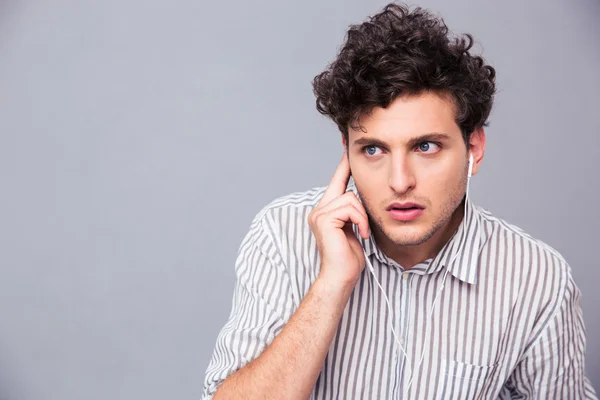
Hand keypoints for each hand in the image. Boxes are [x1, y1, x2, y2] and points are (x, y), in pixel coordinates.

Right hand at [308, 151, 369, 288]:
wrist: (340, 277)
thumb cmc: (349, 258)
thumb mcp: (354, 229)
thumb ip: (353, 211)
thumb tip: (362, 196)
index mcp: (325, 210)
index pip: (337, 180)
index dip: (344, 163)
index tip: (348, 145)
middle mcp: (318, 209)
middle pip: (346, 187)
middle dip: (361, 205)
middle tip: (361, 226)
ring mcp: (319, 213)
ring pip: (351, 198)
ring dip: (363, 217)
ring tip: (362, 234)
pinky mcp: (324, 219)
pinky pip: (351, 208)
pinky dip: (361, 221)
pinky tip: (360, 236)